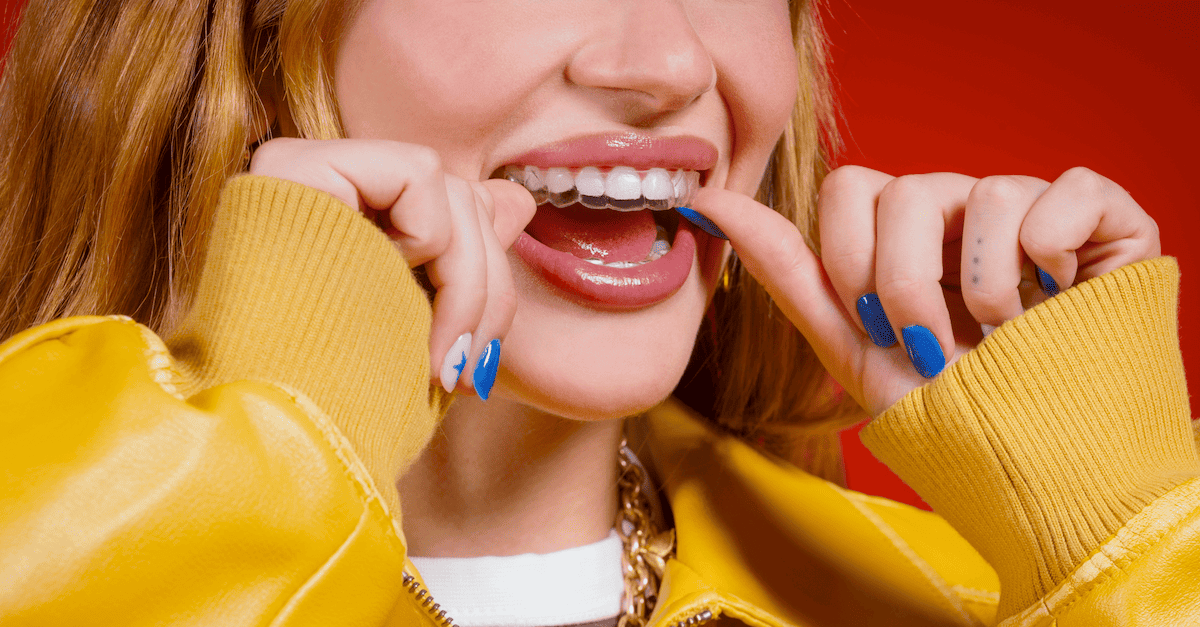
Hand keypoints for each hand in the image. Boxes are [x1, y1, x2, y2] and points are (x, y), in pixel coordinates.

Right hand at [249, 138, 536, 396]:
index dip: (488, 286)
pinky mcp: (297, 162)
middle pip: (462, 202)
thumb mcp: (421, 332)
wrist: (274, 430)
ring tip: (436, 358)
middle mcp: (328, 189)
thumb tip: (516, 201)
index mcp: (356, 225)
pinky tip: (380, 285)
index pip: (459, 216)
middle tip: (467, 373)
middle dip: (486, 294)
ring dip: (465, 284)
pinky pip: (416, 174)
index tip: (475, 367)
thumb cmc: (341, 399)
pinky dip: (424, 238)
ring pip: (451, 190)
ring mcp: (307, 169)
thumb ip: (465, 261)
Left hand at [689, 166, 1159, 415]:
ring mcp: (1027, 208)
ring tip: (1004, 335)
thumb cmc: (942, 404)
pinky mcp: (1100, 216)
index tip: (873, 324)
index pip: (850, 187)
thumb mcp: (851, 344)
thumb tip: (705, 201)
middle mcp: (960, 209)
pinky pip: (1066, 190)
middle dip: (904, 286)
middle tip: (931, 344)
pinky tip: (1057, 296)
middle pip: (906, 189)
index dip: (850, 258)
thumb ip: (785, 269)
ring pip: (986, 192)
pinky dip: (1053, 256)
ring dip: (985, 293)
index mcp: (900, 233)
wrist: (1035, 460)